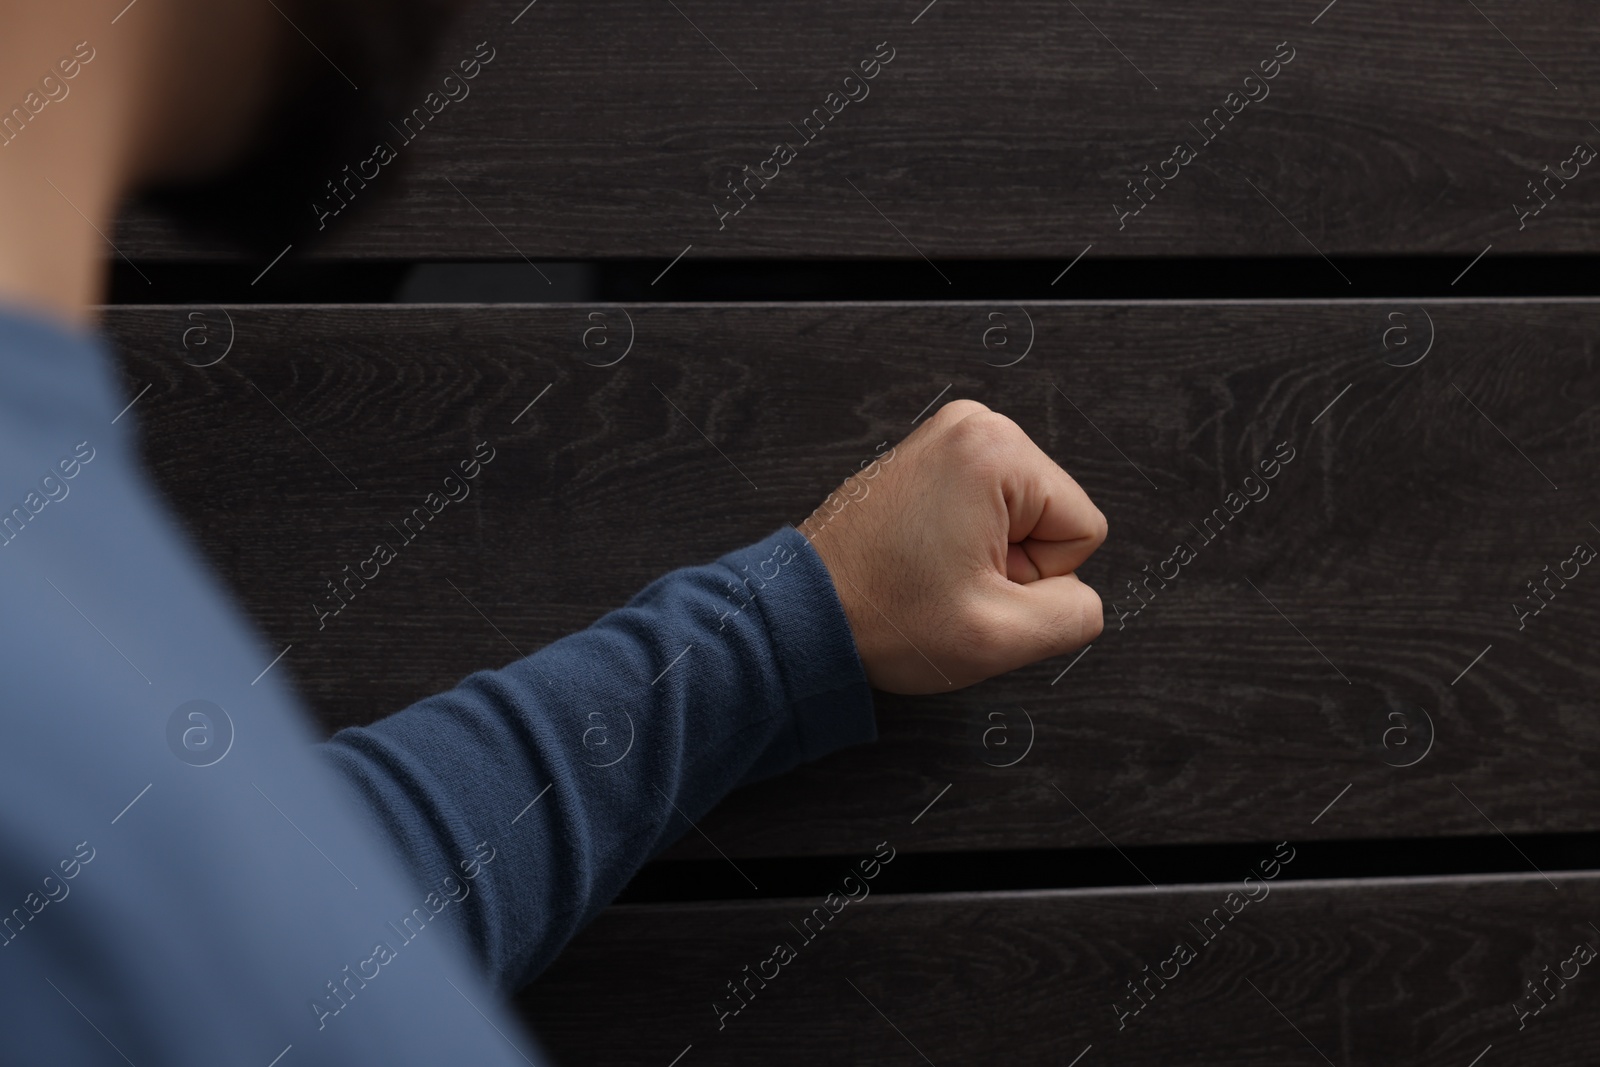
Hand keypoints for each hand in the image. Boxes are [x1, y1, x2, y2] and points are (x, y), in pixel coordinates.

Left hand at [799, 400, 1106, 693]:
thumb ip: (1074, 615)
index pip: (1082, 528)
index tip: (978, 585)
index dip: (1040, 577)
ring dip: (986, 556)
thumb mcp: (1000, 636)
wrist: (803, 613)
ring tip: (932, 572)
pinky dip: (959, 542)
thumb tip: (1079, 597)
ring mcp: (943, 439)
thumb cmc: (882, 616)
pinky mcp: (925, 459)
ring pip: (1019, 517)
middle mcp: (971, 426)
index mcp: (995, 449)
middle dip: (1012, 563)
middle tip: (952, 583)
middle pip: (1051, 515)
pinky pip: (982, 509)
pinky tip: (919, 560)